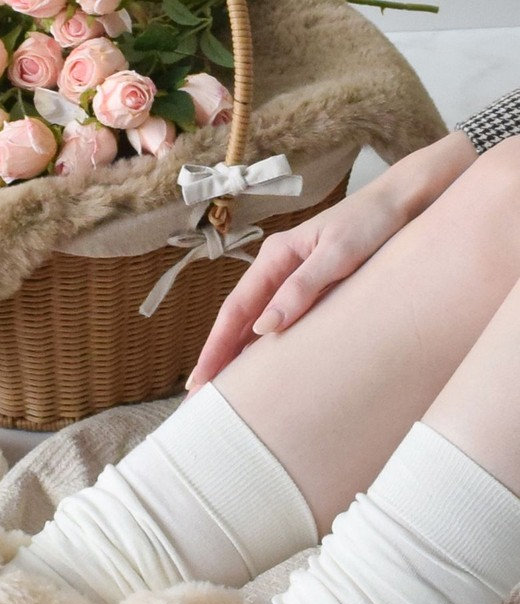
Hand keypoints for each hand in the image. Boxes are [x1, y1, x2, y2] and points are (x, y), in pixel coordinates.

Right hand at [188, 131, 479, 390]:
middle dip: (216, 359)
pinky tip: (255, 371)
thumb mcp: (340, 253)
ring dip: (234, 357)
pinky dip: (260, 349)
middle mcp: (276, 269)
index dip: (215, 348)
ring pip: (252, 325)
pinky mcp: (309, 291)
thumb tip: (263, 329)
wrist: (408, 201)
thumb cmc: (375, 222)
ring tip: (220, 393)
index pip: (235, 310)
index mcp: (275, 257)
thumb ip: (302, 289)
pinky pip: (275, 324)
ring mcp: (290, 281)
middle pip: (236, 321)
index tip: (201, 380)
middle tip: (198, 399)